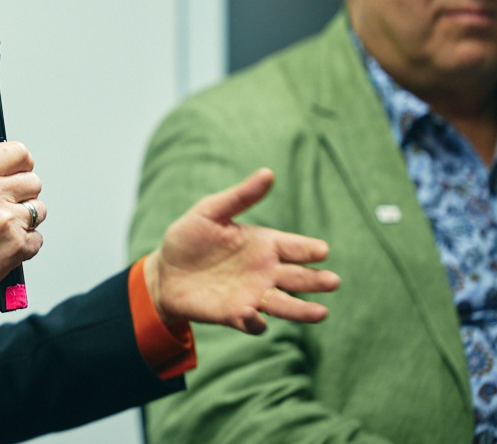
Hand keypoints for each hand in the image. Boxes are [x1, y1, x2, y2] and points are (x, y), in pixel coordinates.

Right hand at [0, 141, 45, 315]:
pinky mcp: (18, 245)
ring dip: (26, 219)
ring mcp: (7, 220)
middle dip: (23, 194)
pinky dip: (25, 244)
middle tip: (6, 207)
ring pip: (39, 209)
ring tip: (1, 230)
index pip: (18, 152)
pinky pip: (37, 237)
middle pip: (34, 181)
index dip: (21, 163)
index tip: (17, 172)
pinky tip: (2, 247)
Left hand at [143, 168, 339, 334]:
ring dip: (302, 310)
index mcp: (263, 244)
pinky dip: (255, 321)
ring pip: (284, 304)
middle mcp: (264, 271)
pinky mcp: (234, 315)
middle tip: (333, 281)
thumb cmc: (188, 238)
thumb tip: (268, 173)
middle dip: (316, 280)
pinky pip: (252, 322)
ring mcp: (252, 295)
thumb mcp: (210, 211)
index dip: (308, 249)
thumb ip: (240, 196)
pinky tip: (252, 314)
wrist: (164, 272)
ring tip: (321, 312)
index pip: (294, 247)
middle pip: (298, 277)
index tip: (322, 250)